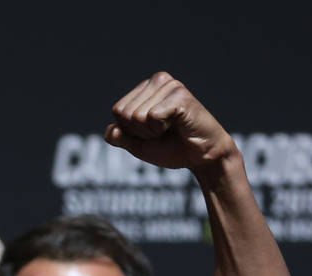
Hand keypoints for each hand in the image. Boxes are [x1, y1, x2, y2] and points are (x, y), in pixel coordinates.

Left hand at [105, 72, 236, 172]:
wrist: (201, 157)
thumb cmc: (172, 148)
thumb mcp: (139, 145)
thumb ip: (120, 138)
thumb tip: (110, 130)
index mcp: (146, 88)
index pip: (118, 110)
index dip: (130, 130)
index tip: (152, 132)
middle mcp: (157, 81)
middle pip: (125, 113)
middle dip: (140, 131)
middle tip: (163, 132)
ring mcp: (170, 86)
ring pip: (137, 116)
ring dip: (151, 132)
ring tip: (171, 129)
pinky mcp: (180, 96)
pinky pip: (152, 116)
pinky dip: (160, 129)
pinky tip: (178, 126)